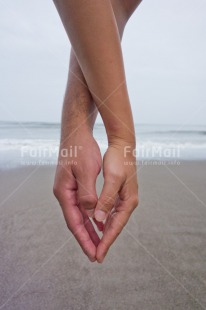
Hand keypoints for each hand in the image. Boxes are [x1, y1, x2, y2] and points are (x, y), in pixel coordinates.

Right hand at [53, 130, 102, 261]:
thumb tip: (92, 215)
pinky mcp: (74, 185)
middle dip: (86, 239)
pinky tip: (98, 222)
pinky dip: (90, 216)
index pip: (75, 223)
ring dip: (89, 229)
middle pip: (76, 222)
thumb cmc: (81, 149)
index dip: (84, 239)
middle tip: (96, 255)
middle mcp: (64, 194)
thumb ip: (88, 195)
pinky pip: (82, 206)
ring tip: (98, 243)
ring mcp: (68, 190)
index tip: (94, 254)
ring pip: (80, 215)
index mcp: (64, 193)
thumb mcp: (86, 171)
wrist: (76, 132)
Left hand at [94, 142, 138, 262]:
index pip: (115, 227)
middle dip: (104, 241)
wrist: (123, 145)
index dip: (106, 242)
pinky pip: (110, 212)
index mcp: (128, 201)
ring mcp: (124, 198)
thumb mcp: (113, 179)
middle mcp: (128, 202)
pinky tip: (97, 225)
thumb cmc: (118, 160)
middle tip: (94, 256)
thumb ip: (106, 199)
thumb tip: (98, 220)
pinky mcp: (119, 194)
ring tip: (95, 246)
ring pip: (112, 221)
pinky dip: (103, 221)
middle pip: (115, 227)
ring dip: (103, 233)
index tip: (97, 256)